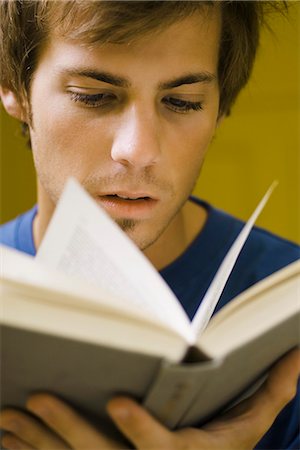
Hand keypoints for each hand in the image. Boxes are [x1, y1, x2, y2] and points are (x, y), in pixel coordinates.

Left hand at [1, 349, 298, 449]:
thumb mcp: (250, 425)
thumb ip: (274, 390)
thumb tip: (297, 352)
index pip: (161, 449)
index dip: (141, 428)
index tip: (117, 400)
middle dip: (66, 428)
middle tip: (36, 394)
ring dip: (37, 441)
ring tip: (9, 412)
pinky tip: (6, 434)